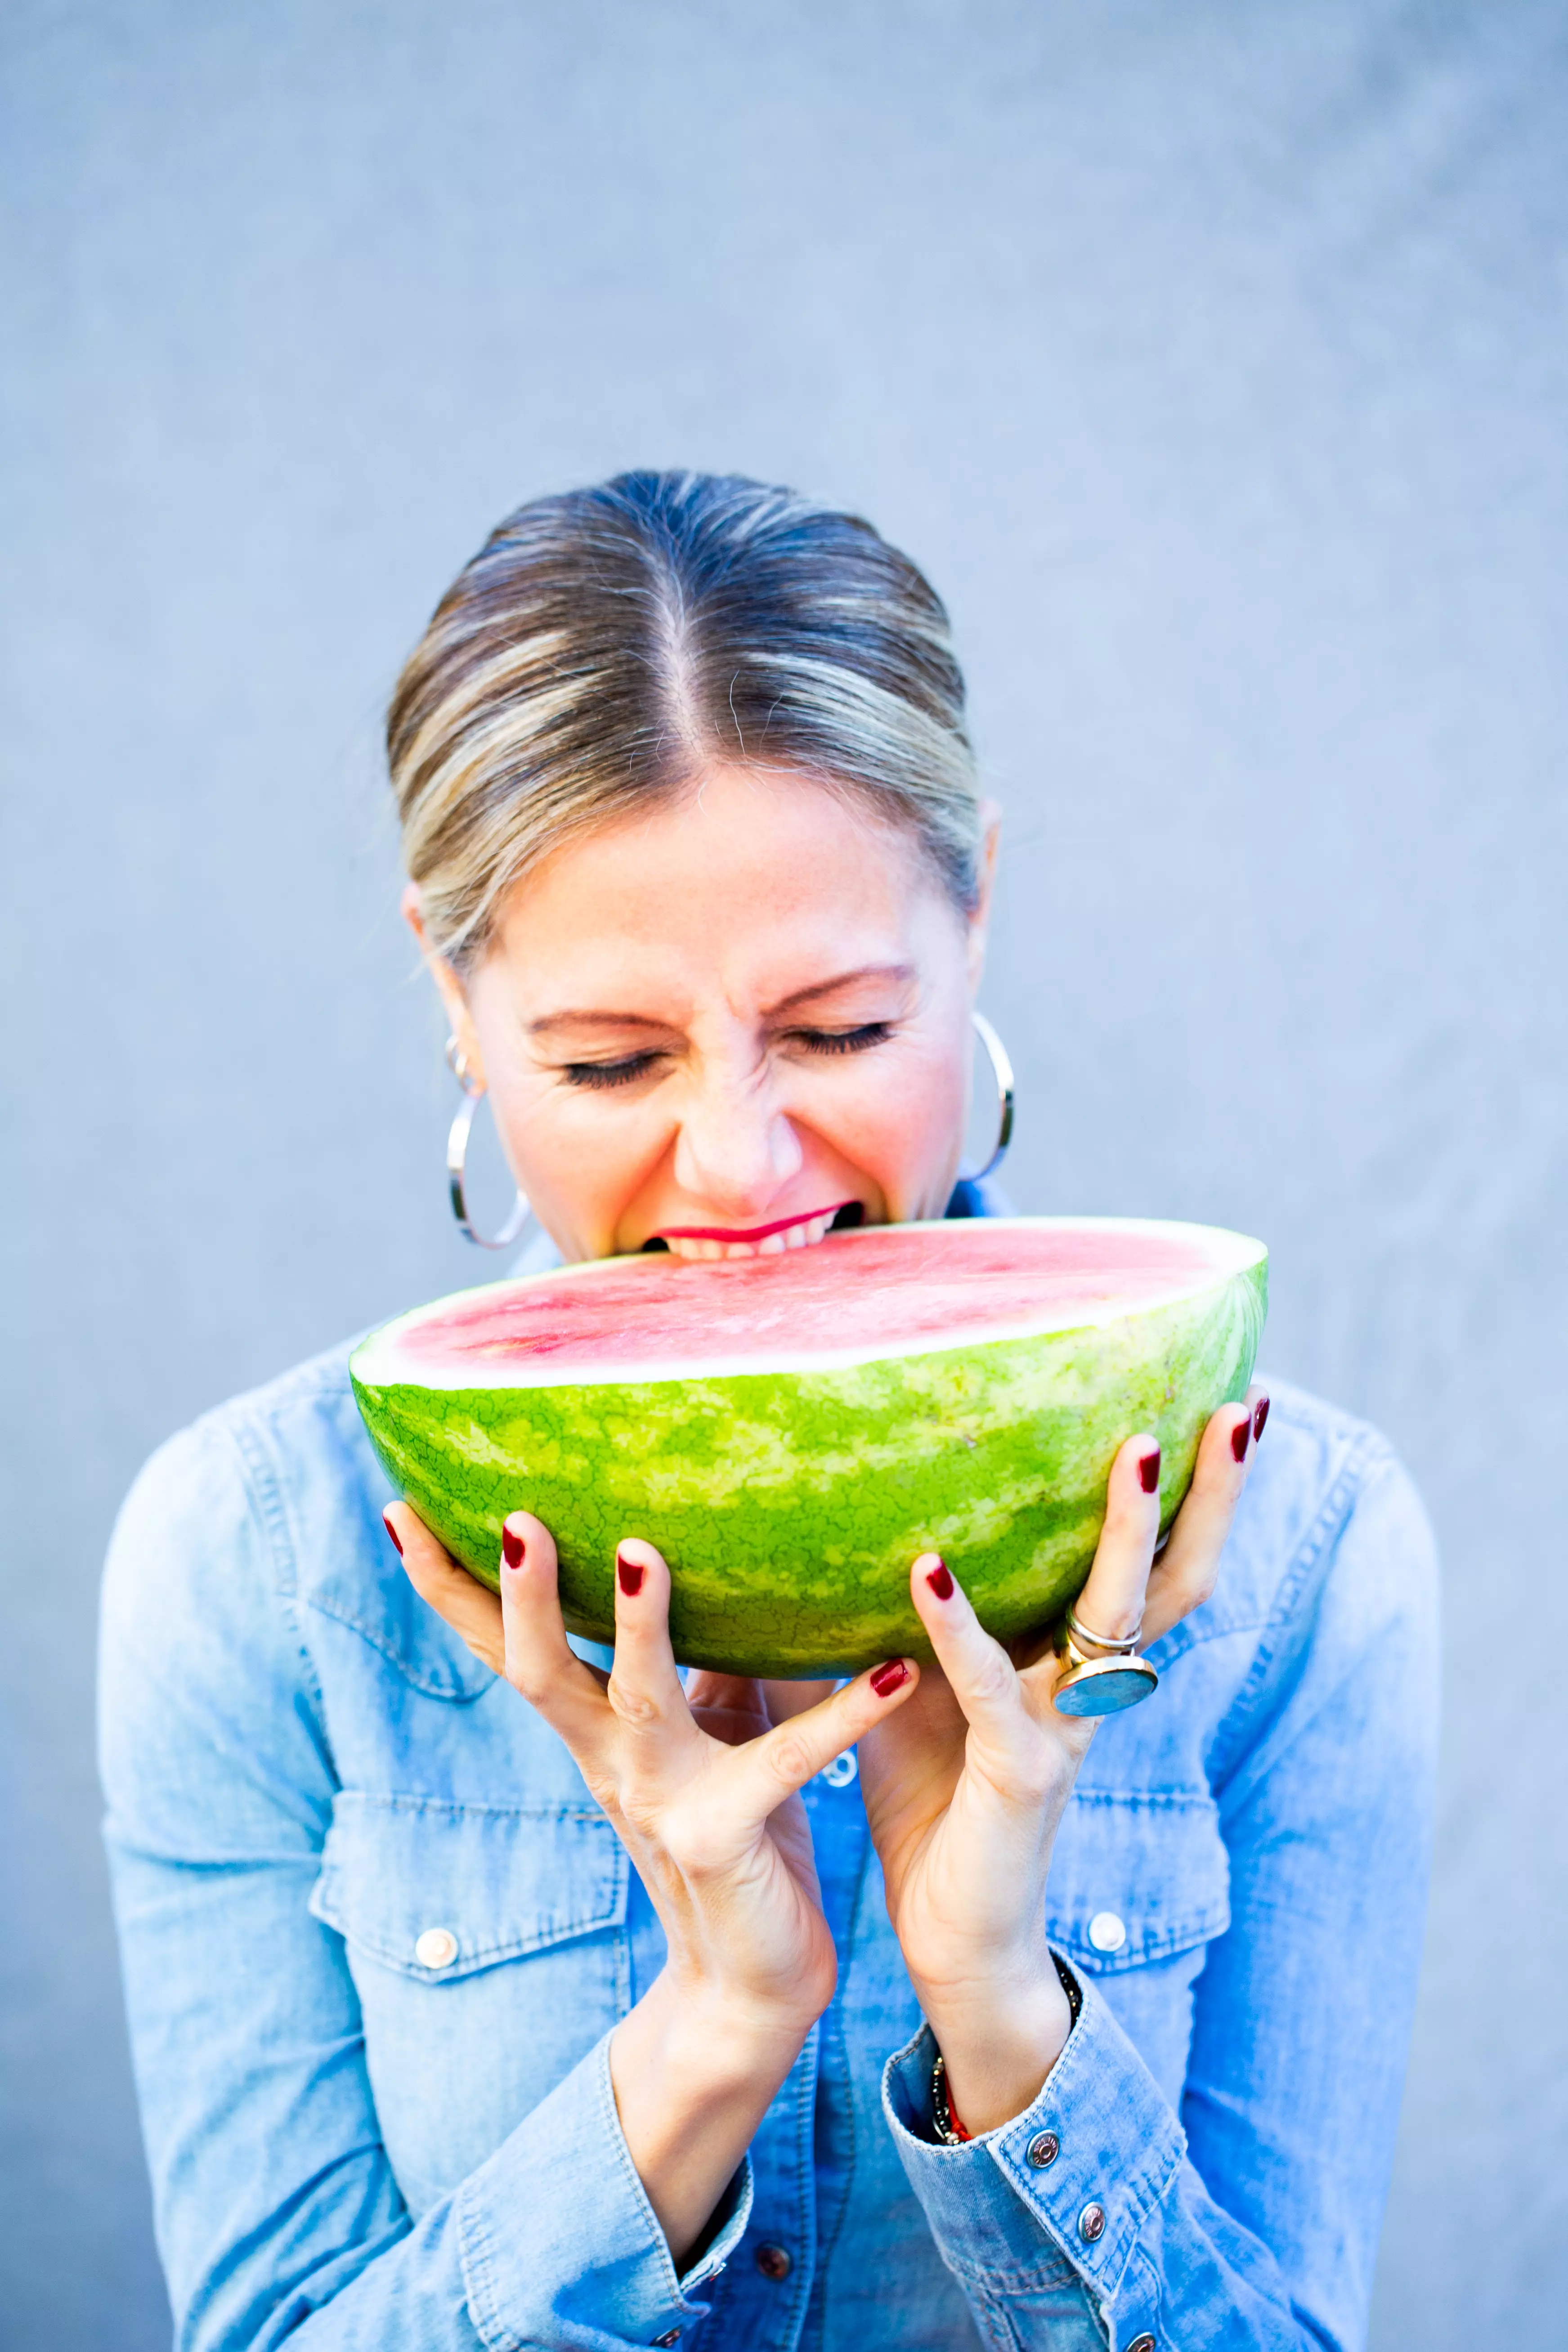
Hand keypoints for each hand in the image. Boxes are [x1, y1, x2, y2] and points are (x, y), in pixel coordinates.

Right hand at [386, 1503, 918, 2258]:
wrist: (750, 1986)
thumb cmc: (736, 1837)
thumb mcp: (707, 1731)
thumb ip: (701, 1658)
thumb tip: (687, 1557)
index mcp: (595, 1731)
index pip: (504, 1645)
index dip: (449, 1584)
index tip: (400, 1507)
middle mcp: (612, 1761)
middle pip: (538, 1669)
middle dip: (516, 1595)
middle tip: (514, 1516)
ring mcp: (664, 1800)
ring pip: (636, 1698)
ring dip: (635, 1624)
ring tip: (639, 1550)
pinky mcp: (730, 1834)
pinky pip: (788, 1759)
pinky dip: (847, 1713)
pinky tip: (895, 1670)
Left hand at [856, 1386, 1267, 2135]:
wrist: (950, 1941)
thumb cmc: (933, 1802)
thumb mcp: (915, 1687)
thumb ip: (901, 1614)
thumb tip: (841, 1518)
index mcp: (1077, 1664)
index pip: (1150, 1563)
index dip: (1190, 1491)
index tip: (1223, 1401)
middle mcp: (1090, 1688)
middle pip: (1175, 1575)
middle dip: (1214, 1492)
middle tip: (1240, 1405)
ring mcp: (1064, 1731)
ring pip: (1119, 1616)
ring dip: (1130, 1531)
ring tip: (1140, 1447)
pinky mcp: (1018, 1777)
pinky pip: (993, 1687)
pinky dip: (958, 1627)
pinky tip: (928, 1570)